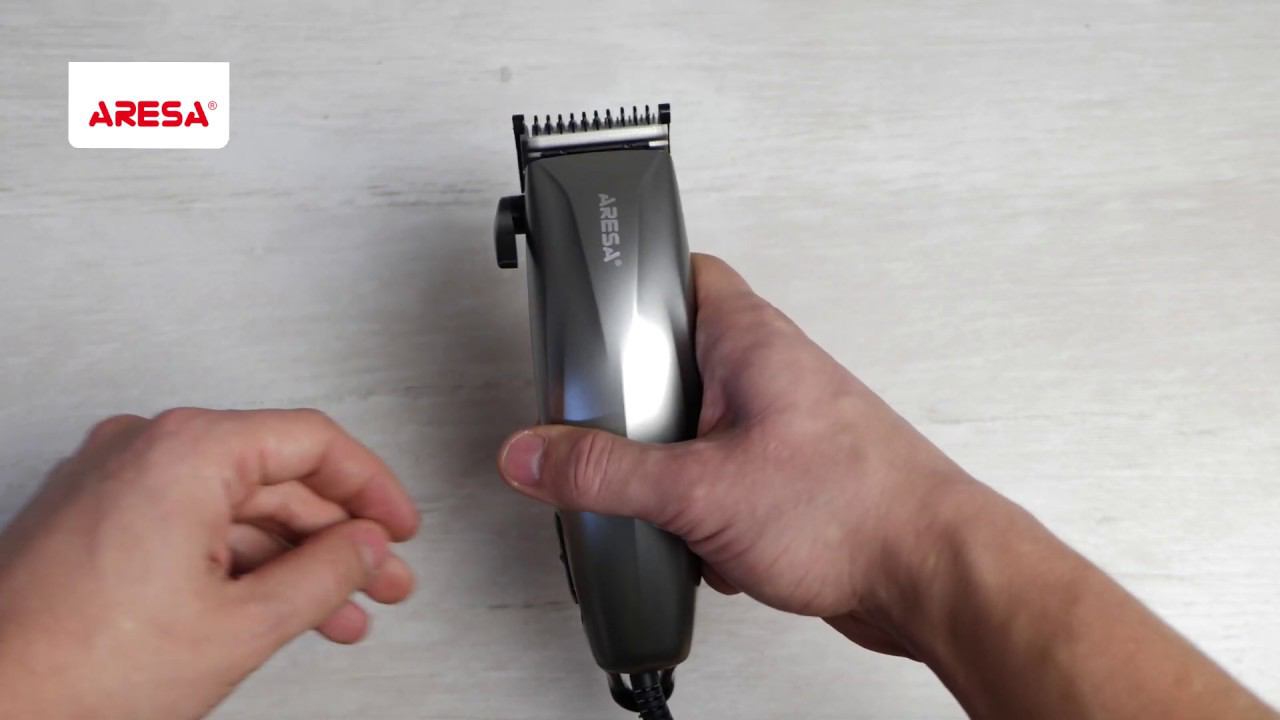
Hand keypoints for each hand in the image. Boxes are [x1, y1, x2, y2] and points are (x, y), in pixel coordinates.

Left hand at [0, 408, 419, 719]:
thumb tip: (367, 547)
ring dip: (294, 559)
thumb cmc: (79, 672)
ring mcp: (112, 480)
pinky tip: (277, 605)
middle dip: (338, 536)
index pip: (312, 442)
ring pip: (235, 507)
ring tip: (342, 610)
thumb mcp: (243, 625)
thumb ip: (327, 574)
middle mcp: (144, 447)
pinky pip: (190, 523)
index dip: (372, 487)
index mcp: (186, 451)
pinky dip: (239, 563)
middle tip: (383, 579)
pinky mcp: (93, 517)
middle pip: (275, 476)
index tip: (400, 525)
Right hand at [496, 254, 980, 655]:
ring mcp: (782, 425)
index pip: (686, 271)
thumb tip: (536, 456)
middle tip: (601, 422)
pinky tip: (696, 540)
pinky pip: (722, 477)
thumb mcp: (699, 489)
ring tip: (650, 495)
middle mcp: (770, 373)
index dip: (634, 279)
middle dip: (636, 401)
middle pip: (678, 357)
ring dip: (668, 467)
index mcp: (750, 341)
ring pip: (698, 425)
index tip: (588, 298)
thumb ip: (607, 473)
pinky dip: (700, 508)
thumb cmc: (854, 509)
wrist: (927, 576)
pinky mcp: (789, 478)